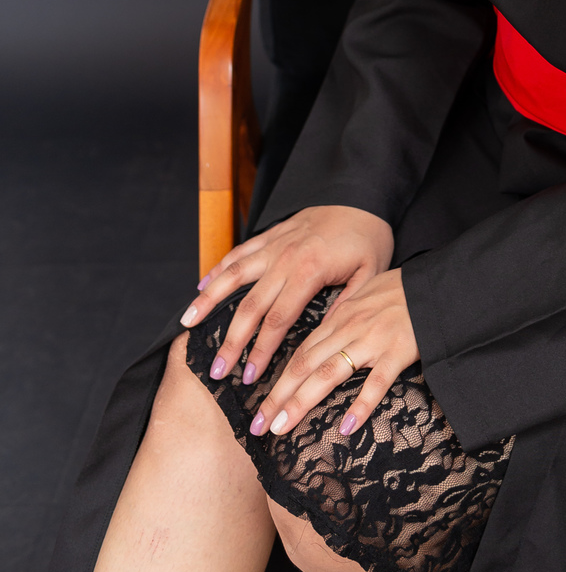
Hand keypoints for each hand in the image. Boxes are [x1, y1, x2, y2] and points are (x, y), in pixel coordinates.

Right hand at [180, 205, 393, 386]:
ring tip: (188, 324)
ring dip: (209, 300)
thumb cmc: (369, 237)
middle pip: (250, 306)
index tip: (249, 376)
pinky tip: (201, 285)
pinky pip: (239, 252)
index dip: (261, 351)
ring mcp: (274, 243)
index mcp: (309, 271)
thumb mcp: (370, 273)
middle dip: (232, 340)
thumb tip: (324, 338)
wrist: (363, 195)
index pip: (277, 320)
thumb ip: (346, 305)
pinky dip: (218, 268)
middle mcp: (284, 257)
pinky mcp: (271, 233)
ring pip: (233, 275)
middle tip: (218, 369)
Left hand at [248, 268, 417, 439]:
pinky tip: (347, 427)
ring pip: (330, 374)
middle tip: (258, 426)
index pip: (301, 353)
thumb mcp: (363, 295)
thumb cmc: (401, 291)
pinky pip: (377, 382)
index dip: (278, 381)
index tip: (260, 406)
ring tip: (282, 427)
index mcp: (340, 317)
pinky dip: (361, 404)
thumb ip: (340, 317)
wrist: (436, 286)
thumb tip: (320, 339)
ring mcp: (373, 341)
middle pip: (306, 366)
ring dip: (302, 402)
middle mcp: (350, 329)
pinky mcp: (398, 352)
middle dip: (279, 397)